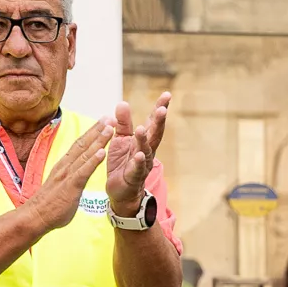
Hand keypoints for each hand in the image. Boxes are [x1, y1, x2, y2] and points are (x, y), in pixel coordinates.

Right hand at [29, 118, 116, 230]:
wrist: (35, 217)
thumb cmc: (49, 205)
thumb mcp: (61, 186)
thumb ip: (69, 178)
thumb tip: (74, 176)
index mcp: (64, 166)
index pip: (79, 145)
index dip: (92, 133)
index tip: (103, 122)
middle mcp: (65, 166)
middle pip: (83, 144)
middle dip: (97, 130)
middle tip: (111, 117)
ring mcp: (67, 175)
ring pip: (85, 153)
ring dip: (98, 140)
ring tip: (110, 128)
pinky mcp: (71, 186)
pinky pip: (83, 171)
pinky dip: (93, 160)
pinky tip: (102, 151)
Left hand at [106, 93, 171, 217]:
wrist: (120, 191)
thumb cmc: (123, 163)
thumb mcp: (120, 140)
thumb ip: (122, 123)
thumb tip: (122, 102)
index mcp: (144, 140)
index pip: (153, 122)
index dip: (159, 108)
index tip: (167, 95)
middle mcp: (147, 151)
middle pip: (155, 134)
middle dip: (159, 122)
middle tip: (163, 109)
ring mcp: (142, 164)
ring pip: (145, 150)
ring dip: (144, 140)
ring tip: (141, 129)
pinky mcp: (133, 177)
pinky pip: (137, 169)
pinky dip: (139, 162)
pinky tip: (139, 155)